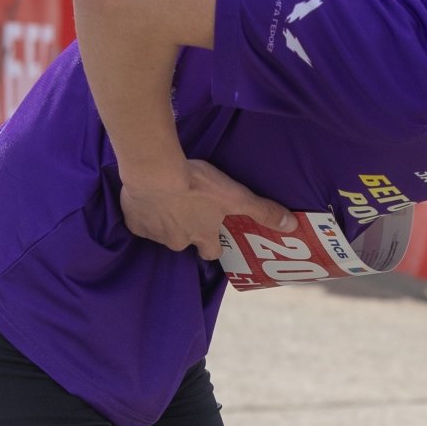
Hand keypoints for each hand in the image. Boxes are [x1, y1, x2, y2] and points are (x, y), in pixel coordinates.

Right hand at [118, 156, 291, 261]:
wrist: (154, 173)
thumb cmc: (197, 184)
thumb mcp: (235, 195)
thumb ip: (262, 210)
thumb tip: (292, 226)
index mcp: (202, 236)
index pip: (211, 251)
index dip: (213, 243)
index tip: (214, 232)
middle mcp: (178, 242)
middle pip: (185, 242)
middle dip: (187, 231)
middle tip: (187, 211)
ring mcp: (154, 234)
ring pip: (162, 232)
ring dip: (165, 219)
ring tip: (167, 198)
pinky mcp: (134, 223)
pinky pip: (139, 222)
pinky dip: (143, 211)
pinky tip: (147, 195)